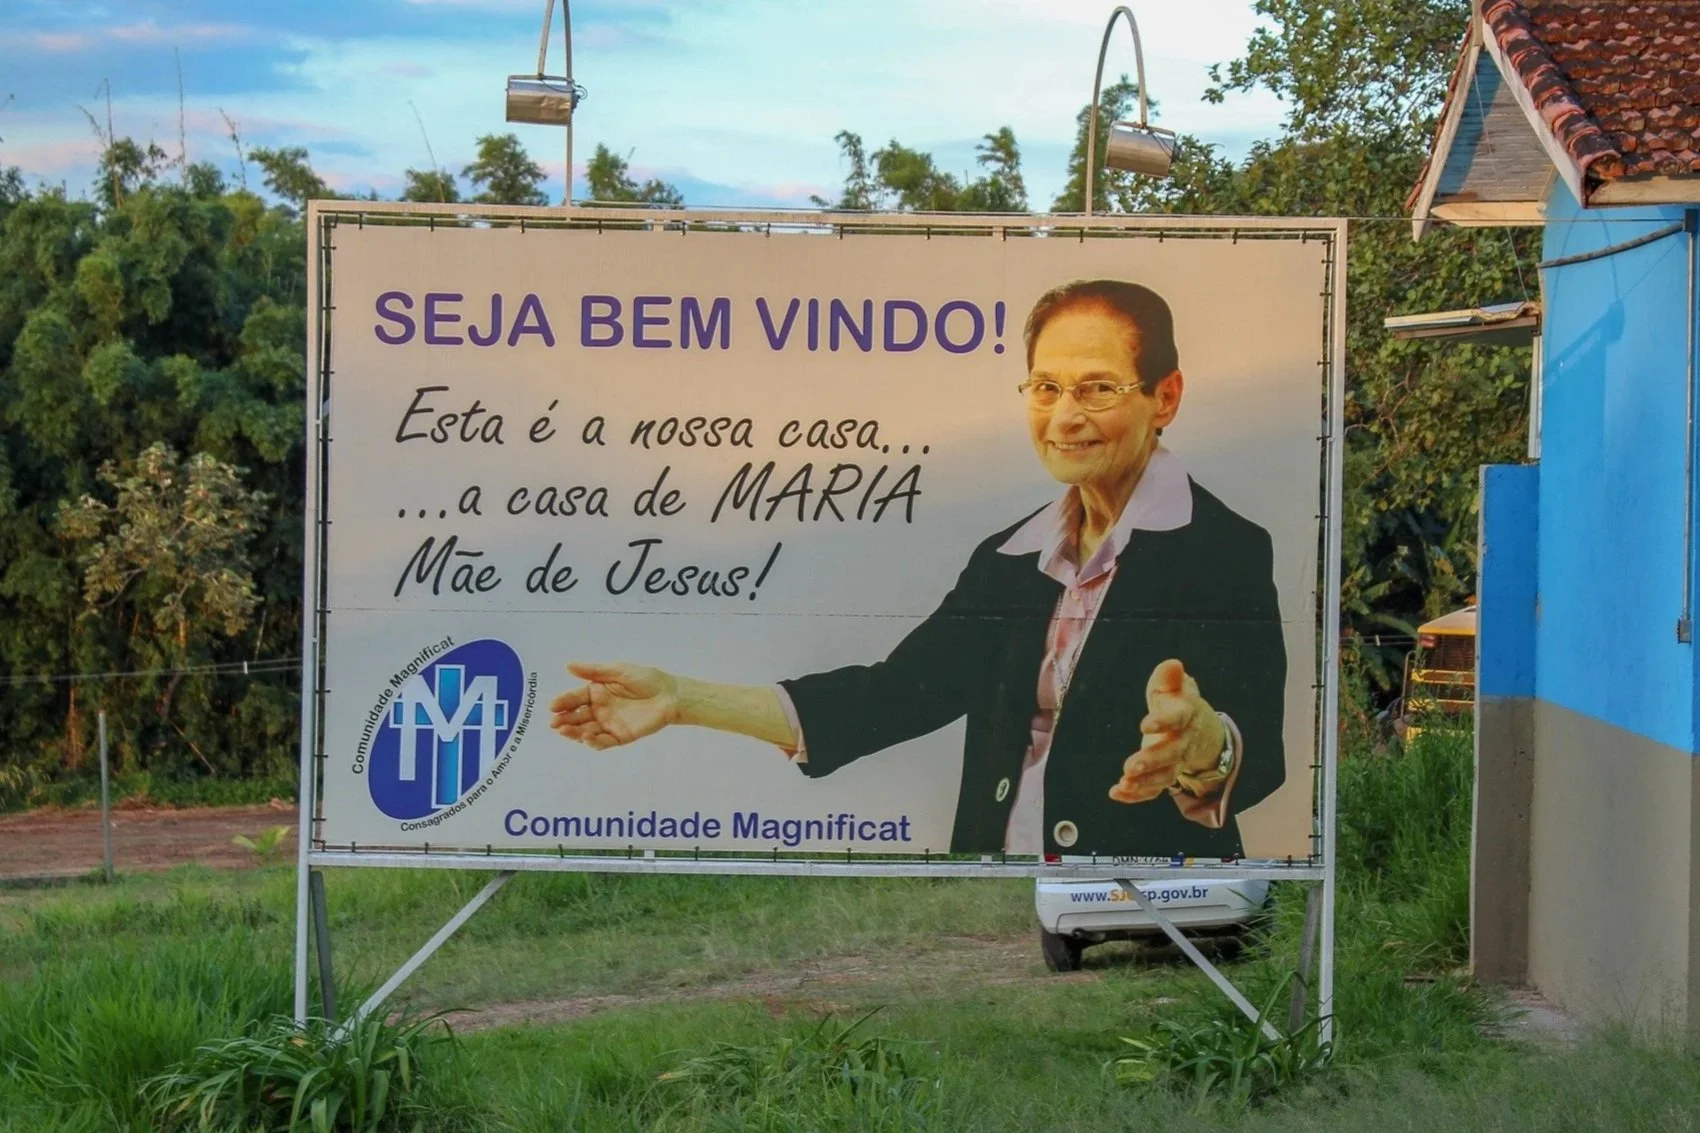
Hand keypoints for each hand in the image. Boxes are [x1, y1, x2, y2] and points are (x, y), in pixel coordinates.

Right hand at [549, 662, 680, 749]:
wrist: (670, 695)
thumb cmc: (646, 679)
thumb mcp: (618, 671)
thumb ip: (594, 671)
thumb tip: (568, 666)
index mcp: (597, 692)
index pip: (575, 698)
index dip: (563, 702)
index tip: (553, 705)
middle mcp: (599, 709)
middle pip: (577, 717)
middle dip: (564, 720)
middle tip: (555, 723)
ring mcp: (608, 724)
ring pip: (586, 731)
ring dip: (574, 733)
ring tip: (565, 731)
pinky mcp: (620, 737)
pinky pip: (603, 742)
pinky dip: (593, 742)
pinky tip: (586, 737)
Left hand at [1109, 659, 1225, 803]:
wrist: (1200, 730)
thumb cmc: (1178, 702)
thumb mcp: (1176, 687)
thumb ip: (1169, 678)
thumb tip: (1173, 665)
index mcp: (1185, 716)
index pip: (1177, 719)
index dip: (1163, 722)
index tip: (1145, 724)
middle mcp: (1182, 742)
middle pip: (1170, 754)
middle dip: (1151, 761)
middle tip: (1130, 766)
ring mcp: (1175, 762)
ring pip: (1163, 777)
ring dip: (1144, 783)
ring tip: (1124, 784)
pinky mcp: (1164, 775)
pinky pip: (1154, 790)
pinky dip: (1137, 795)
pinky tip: (1117, 793)